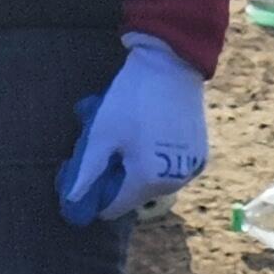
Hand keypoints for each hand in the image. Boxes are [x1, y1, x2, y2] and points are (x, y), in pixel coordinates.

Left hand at [58, 34, 209, 224]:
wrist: (171, 65)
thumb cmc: (132, 99)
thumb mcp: (102, 134)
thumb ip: (87, 172)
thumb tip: (72, 202)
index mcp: (147, 180)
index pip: (114, 207)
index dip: (97, 192)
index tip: (91, 168)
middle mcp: (173, 183)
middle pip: (135, 193)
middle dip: (119, 176)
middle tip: (109, 144)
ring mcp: (190, 169)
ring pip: (154, 181)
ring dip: (139, 167)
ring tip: (130, 135)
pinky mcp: (200, 156)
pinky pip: (172, 169)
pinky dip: (159, 159)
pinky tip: (151, 133)